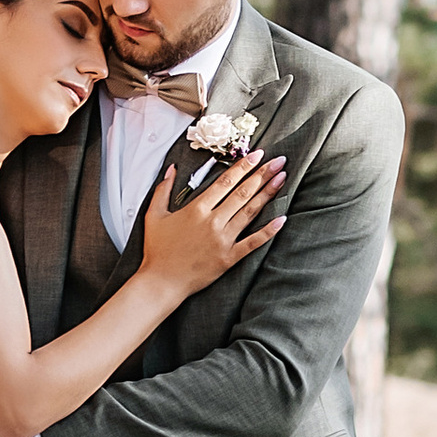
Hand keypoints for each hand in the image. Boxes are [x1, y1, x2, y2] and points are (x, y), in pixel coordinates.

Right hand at [142, 144, 285, 297]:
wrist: (161, 282)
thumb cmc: (157, 249)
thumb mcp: (154, 215)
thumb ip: (163, 190)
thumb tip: (172, 169)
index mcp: (196, 209)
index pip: (225, 182)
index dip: (243, 166)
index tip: (257, 154)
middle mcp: (213, 221)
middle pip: (242, 193)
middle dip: (262, 174)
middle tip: (279, 161)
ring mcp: (223, 240)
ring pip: (250, 212)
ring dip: (267, 194)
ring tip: (282, 178)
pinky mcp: (229, 258)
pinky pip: (253, 242)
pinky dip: (268, 231)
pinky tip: (282, 219)